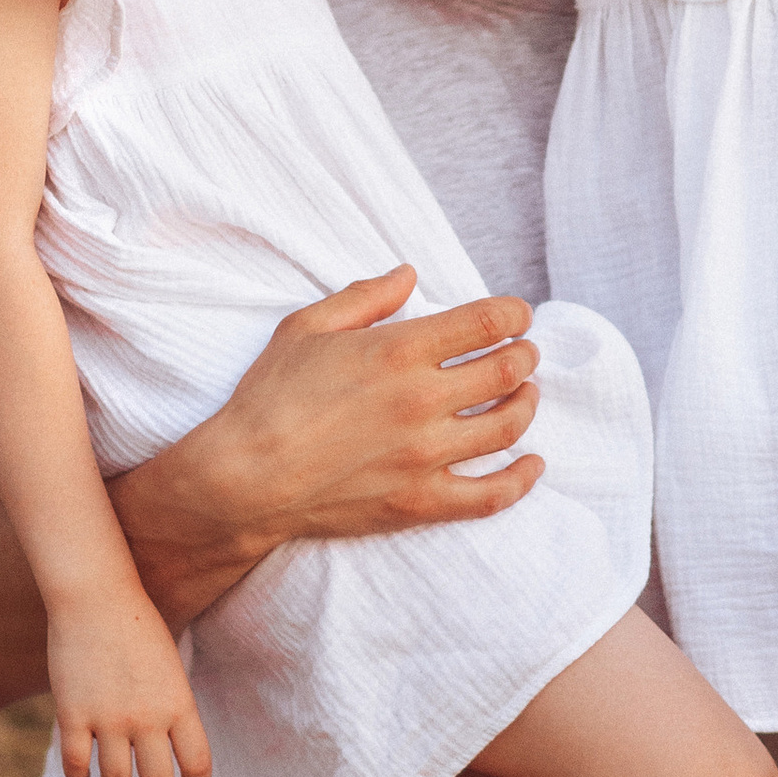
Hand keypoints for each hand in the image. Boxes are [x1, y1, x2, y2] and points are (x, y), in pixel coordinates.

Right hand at [46, 584, 212, 776]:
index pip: (197, 764)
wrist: (96, 596)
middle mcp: (147, 719)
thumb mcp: (170, 666)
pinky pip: (77, 763)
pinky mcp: (72, 715)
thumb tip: (170, 741)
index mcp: (180, 705)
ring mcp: (108, 720)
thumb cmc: (137, 624)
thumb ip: (172, 705)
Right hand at [207, 266, 546, 545]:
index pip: (487, 322)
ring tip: (525, 394)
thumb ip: (364, 297)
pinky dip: (522, 479)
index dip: (513, 314)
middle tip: (523, 352)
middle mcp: (423, 401)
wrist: (244, 479)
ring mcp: (426, 456)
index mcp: (399, 351)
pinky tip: (533, 463)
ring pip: (509, 426)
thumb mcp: (305, 327)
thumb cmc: (267, 398)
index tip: (517, 316)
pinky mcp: (421, 502)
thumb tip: (409, 274)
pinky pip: (492, 495)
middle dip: (525, 354)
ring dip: (527, 404)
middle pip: (508, 370)